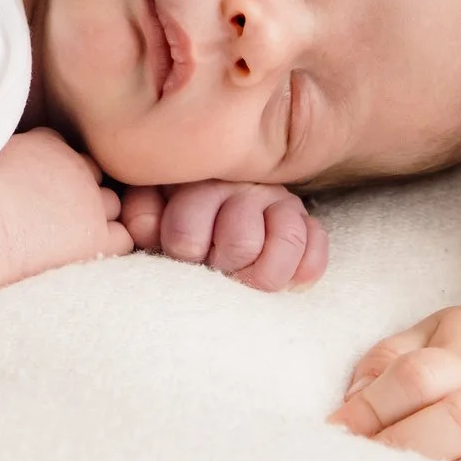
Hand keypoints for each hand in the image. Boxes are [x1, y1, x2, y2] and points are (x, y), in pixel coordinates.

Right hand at [0, 130, 132, 279]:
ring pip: (112, 204)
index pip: (63, 150)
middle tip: (51, 216)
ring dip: (96, 217)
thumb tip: (5, 166)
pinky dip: (108, 244)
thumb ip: (8, 157)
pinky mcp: (96, 237)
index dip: (53, 172)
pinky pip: (122, 238)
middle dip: (79, 191)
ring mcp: (91, 201)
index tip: (35, 190)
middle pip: (92, 174)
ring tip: (65, 239)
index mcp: (47, 143)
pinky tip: (81, 254)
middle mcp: (76, 167)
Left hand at [121, 181, 327, 291]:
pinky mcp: (307, 222)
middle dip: (224, 267)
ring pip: (287, 242)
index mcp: (201, 181)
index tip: (179, 255)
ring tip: (246, 279)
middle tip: (216, 269)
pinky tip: (286, 280)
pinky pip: (317, 246)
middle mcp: (245, 188)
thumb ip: (143, 213)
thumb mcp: (152, 203)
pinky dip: (304, 269)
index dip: (183, 253)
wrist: (218, 197)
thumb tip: (145, 229)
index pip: (189, 232)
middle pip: (241, 244)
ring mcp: (281, 203)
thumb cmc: (177, 208)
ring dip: (264, 272)